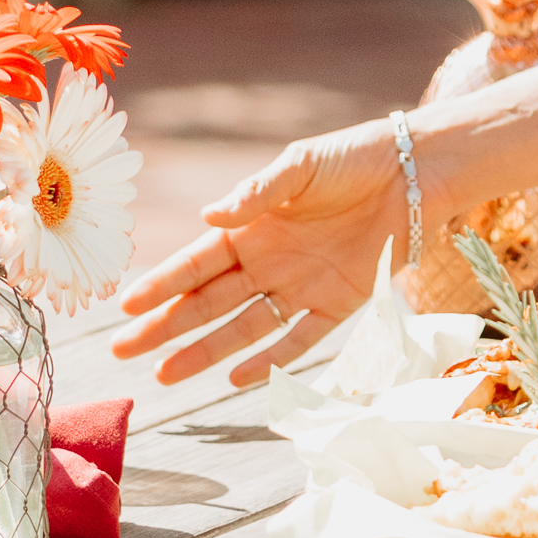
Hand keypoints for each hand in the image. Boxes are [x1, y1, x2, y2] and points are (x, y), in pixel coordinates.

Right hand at [112, 125, 403, 384]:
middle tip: (123, 351)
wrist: (413, 173)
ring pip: (243, 328)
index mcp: (251, 228)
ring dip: (204, 352)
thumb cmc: (351, 159)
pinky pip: (299, 339)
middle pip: (208, 303)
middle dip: (165, 327)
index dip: (162, 284)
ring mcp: (300, 287)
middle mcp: (268, 262)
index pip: (196, 263)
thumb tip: (209, 217)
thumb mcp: (299, 165)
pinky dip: (270, 359)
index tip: (126, 306)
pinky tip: (236, 378)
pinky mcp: (339, 304)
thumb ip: (257, 192)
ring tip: (165, 375)